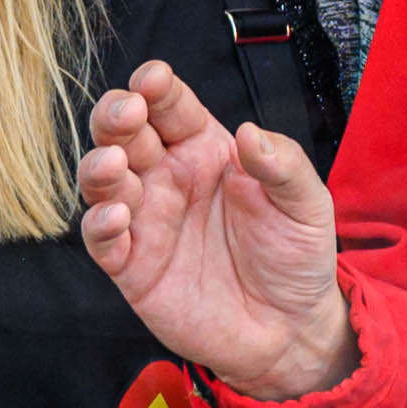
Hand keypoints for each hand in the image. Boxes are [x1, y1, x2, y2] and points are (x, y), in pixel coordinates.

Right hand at [78, 59, 361, 398]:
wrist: (291, 329)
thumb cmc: (295, 256)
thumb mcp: (307, 205)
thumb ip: (283, 165)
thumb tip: (248, 133)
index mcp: (206, 150)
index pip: (171, 107)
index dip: (157, 88)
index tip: (153, 78)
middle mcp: (168, 178)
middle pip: (125, 134)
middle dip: (116, 115)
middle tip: (127, 112)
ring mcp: (147, 220)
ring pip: (103, 181)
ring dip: (99, 166)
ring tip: (114, 163)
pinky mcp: (133, 267)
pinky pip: (102, 240)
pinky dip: (100, 224)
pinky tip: (117, 216)